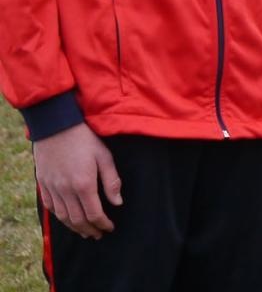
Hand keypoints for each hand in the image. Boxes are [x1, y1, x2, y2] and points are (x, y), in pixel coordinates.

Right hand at [34, 124, 121, 239]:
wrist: (56, 127)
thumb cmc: (85, 139)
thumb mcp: (104, 156)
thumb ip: (111, 181)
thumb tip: (117, 202)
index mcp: (83, 184)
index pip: (94, 214)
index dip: (103, 224)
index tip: (110, 228)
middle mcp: (66, 190)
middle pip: (77, 220)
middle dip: (90, 230)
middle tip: (99, 234)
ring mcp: (52, 189)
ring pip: (63, 217)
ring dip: (75, 228)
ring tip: (85, 232)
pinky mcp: (43, 185)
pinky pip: (51, 208)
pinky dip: (60, 218)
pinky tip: (68, 219)